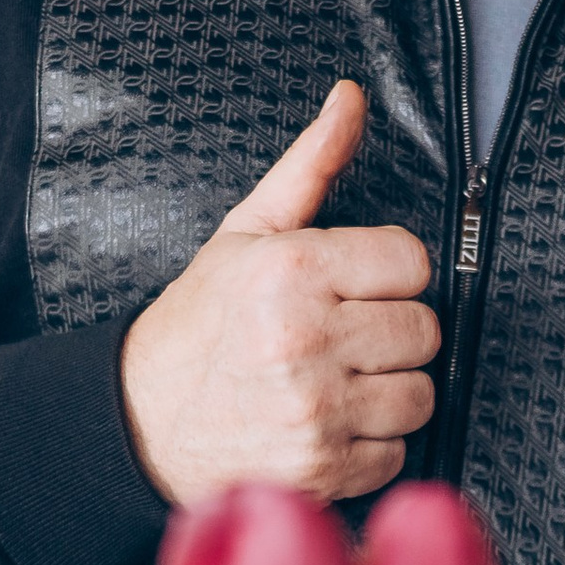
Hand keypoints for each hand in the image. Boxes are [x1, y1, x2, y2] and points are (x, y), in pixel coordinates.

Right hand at [118, 82, 438, 507]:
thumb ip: (310, 165)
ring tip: (336, 382)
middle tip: (340, 338)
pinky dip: (370, 444)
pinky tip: (327, 424)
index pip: (413, 263)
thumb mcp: (246, 233)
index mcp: (291, 269)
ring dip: (387, 391)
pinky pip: (397, 451)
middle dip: (389, 333)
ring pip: (420, 393)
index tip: (353, 288)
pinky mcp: (322, 467)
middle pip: (424, 329)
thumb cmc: (200, 324)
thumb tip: (352, 97)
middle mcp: (305, 338)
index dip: (387, 275)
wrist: (140, 423)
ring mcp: (315, 409)